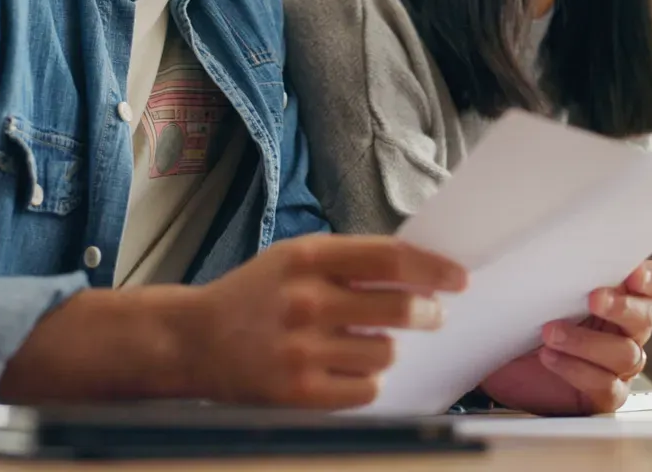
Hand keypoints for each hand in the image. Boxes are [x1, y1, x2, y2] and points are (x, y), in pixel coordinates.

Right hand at [181, 233, 466, 408]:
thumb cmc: (254, 295)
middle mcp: (306, 301)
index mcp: (308, 258)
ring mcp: (301, 350)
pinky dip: (367, 380)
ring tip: (362, 343)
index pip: (390, 258)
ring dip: (387, 348)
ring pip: (385, 353)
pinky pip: (366, 389)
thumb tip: (420, 270)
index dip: (433, 268)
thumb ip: (351, 259)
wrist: (192, 340)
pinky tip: (347, 369)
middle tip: (430, 315)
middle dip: (426, 313)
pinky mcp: (298, 393)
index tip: (459, 279)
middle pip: (398, 308)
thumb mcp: (295, 258)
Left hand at [477, 258, 651, 414]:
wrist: (499, 363)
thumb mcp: (539, 287)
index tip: (633, 274)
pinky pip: (606, 386)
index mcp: (620, 295)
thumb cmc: (526, 320)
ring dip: (587, 341)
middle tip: (594, 298)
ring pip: (625, 353)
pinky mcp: (603, 395)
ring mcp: (617, 365)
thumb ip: (560, 268)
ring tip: (551, 333)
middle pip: (645, 317)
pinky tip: (551, 358)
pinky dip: (576, 370)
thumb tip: (554, 243)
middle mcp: (625, 330)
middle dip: (621, 307)